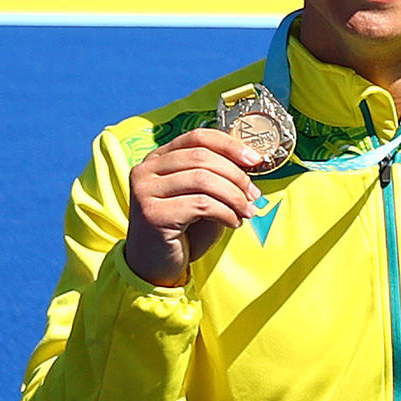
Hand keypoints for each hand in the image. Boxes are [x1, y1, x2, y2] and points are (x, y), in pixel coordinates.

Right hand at [116, 130, 262, 284]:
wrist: (156, 264)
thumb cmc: (184, 229)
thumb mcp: (203, 196)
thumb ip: (218, 177)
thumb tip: (251, 162)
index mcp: (159, 158)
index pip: (198, 137)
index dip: (230, 145)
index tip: (255, 160)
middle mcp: (146, 170)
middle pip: (202, 157)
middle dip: (237, 176)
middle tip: (254, 195)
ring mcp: (144, 191)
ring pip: (203, 179)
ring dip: (234, 196)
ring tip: (247, 211)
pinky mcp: (151, 213)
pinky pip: (201, 204)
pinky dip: (226, 213)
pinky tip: (233, 223)